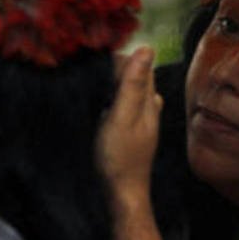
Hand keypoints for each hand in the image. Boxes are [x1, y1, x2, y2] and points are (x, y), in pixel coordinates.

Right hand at [97, 46, 162, 239]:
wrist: (121, 192)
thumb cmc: (120, 156)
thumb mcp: (123, 116)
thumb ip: (133, 84)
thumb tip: (146, 48)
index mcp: (149, 98)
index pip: (140, 63)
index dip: (119, 57)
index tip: (96, 56)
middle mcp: (148, 104)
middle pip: (134, 74)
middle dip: (116, 68)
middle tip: (88, 69)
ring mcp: (140, 117)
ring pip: (128, 88)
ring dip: (112, 83)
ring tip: (91, 83)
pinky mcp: (129, 127)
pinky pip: (122, 102)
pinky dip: (111, 97)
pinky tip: (98, 101)